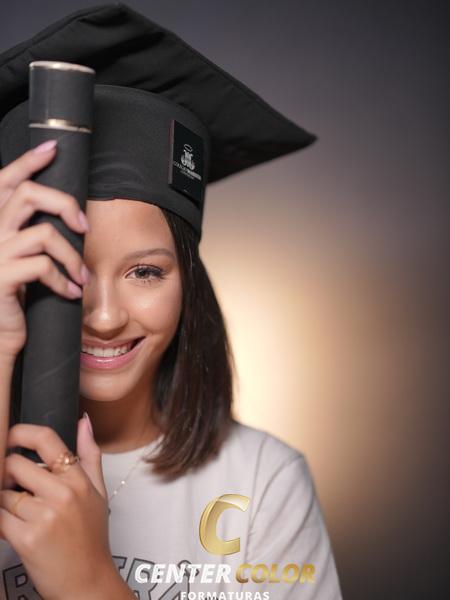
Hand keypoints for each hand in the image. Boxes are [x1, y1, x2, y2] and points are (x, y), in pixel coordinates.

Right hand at [0, 140, 89, 362]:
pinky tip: (70, 292)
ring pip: (44, 233)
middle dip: (64, 204)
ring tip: (82, 275)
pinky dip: (64, 280)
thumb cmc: (12, 294)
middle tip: (83, 226)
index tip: (52, 148)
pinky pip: (43, 266)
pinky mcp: (2, 277)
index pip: (5, 180)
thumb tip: (67, 213)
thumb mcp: (18, 256)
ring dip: (72, 255)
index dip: (27, 161)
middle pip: (28, 193)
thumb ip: (29, 231)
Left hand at [0, 416, 116, 599]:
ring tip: (20, 513)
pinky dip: (0, 521)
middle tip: (16, 488)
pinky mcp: (26, 539)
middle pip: (15, 465)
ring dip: (4, 501)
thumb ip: (90, 454)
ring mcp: (44, 516)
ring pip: (3, 493)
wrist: (88, 583)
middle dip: (8, 475)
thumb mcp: (99, 492)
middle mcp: (63, 494)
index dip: (20, 433)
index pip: (46, 440)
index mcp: (79, 480)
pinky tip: (13, 527)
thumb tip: (84, 421)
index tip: (10, 437)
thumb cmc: (91, 538)